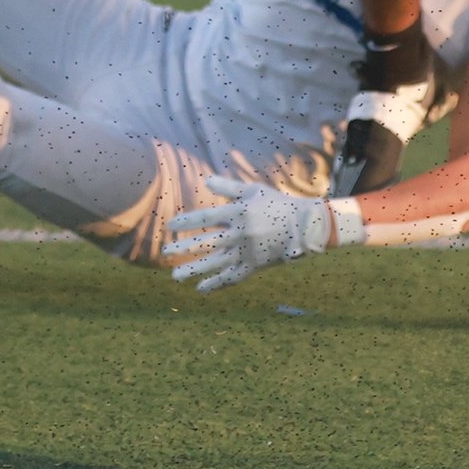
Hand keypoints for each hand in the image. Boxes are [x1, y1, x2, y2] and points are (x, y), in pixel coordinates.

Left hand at [163, 176, 330, 291]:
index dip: (186, 222)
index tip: (169, 226)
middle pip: (207, 243)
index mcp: (238, 213)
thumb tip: (205, 180)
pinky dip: (216, 284)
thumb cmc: (276, 203)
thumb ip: (228, 187)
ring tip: (176, 277)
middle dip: (184, 248)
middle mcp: (239, 234)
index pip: (206, 218)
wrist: (302, 226)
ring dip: (195, 270)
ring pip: (216, 263)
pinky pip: (232, 277)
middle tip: (165, 253)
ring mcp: (247, 252)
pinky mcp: (254, 266)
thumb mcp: (252, 190)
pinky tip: (201, 288)